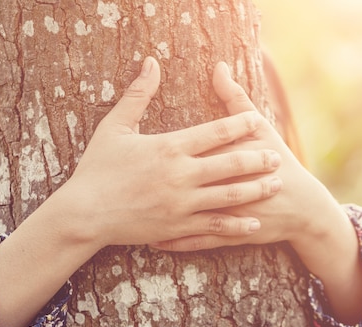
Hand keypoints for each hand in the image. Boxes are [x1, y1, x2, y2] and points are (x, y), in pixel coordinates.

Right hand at [0, 57, 284, 326]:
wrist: (84, 213)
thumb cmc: (97, 169)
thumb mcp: (114, 127)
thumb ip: (137, 95)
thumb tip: (151, 63)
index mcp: (169, 147)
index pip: (215, 132)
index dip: (240, 125)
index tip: (258, 121)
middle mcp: (181, 175)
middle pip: (230, 164)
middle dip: (257, 158)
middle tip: (277, 156)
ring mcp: (181, 203)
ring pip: (228, 196)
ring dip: (255, 189)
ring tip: (275, 184)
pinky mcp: (177, 227)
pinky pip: (213, 226)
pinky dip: (236, 226)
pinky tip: (253, 224)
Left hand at [151, 62, 361, 323]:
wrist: (302, 205)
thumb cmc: (277, 160)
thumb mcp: (260, 127)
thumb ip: (235, 98)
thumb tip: (217, 66)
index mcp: (235, 154)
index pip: (197, 148)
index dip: (166, 151)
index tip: (136, 150)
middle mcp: (231, 185)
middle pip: (188, 184)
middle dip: (156, 186)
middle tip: (123, 185)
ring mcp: (231, 213)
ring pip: (190, 217)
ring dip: (161, 220)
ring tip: (130, 219)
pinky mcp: (232, 235)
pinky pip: (199, 240)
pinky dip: (176, 243)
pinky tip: (153, 243)